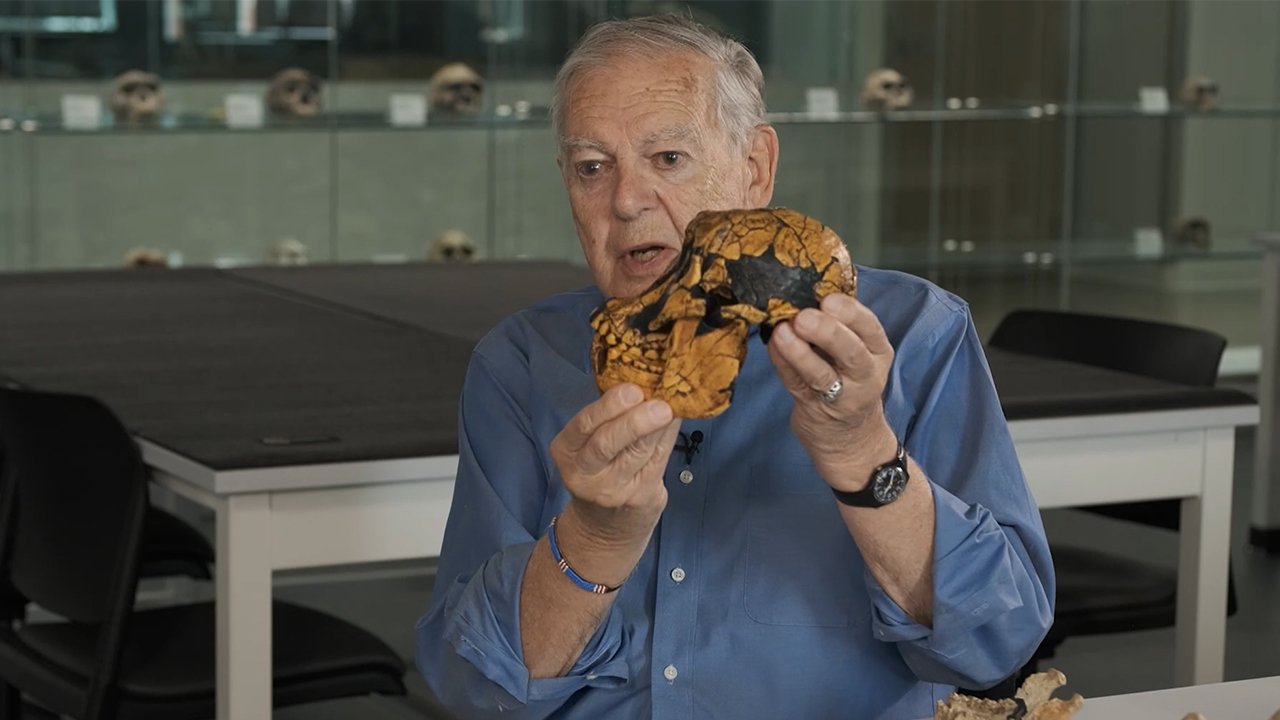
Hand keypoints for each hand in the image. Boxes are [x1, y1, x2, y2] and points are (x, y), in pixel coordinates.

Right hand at [548, 383, 681, 570]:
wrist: (604, 527)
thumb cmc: (599, 470)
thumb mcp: (588, 446)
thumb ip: (607, 418)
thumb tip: (643, 378)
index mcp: (566, 451)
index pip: (583, 425)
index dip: (607, 406)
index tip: (632, 389)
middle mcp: (584, 474)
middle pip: (607, 443)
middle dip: (634, 421)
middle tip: (658, 404)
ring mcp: (612, 490)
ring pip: (637, 452)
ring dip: (657, 427)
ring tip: (671, 408)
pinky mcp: (639, 499)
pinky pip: (657, 462)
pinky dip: (668, 438)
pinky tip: (676, 421)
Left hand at [767, 293, 897, 488]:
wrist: (852, 440)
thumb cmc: (849, 380)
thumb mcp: (858, 353)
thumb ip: (839, 326)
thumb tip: (802, 290)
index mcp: (877, 351)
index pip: (869, 327)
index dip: (850, 311)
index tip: (828, 298)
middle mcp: (865, 374)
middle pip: (851, 351)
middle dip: (828, 331)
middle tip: (804, 315)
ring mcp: (841, 396)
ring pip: (821, 373)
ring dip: (799, 352)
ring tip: (782, 332)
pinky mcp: (815, 409)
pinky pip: (796, 384)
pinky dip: (783, 364)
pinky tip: (773, 346)